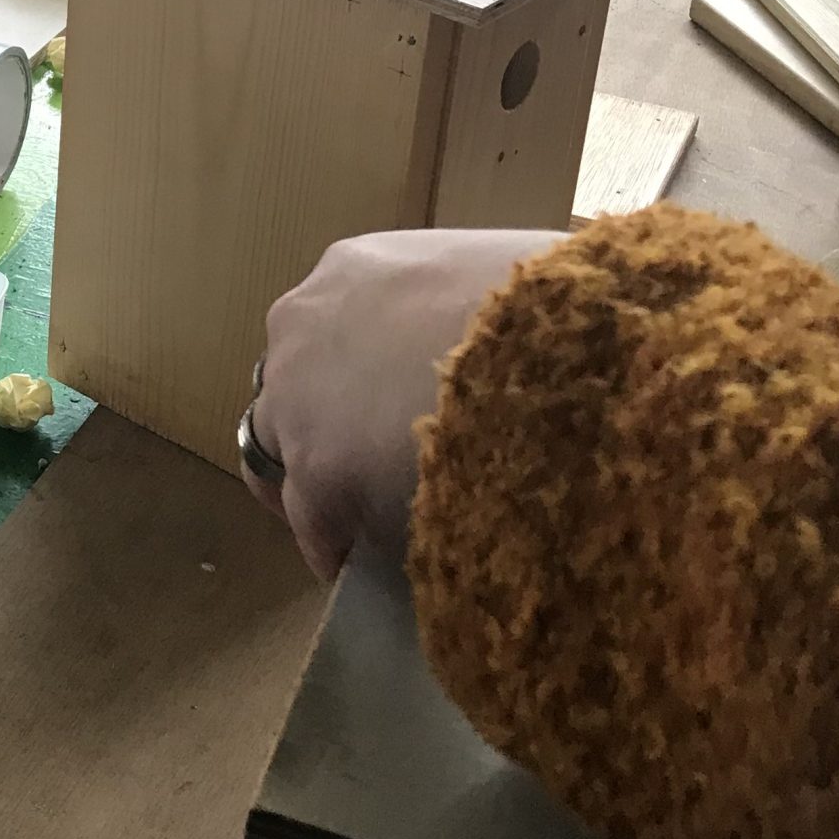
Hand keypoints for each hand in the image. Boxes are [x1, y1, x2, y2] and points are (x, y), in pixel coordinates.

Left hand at [250, 228, 562, 579]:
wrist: (561, 351)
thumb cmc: (557, 299)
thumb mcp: (505, 270)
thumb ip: (471, 295)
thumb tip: (505, 326)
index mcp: (354, 269)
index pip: (332, 325)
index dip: (359, 369)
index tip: (390, 399)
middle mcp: (304, 324)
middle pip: (290, 383)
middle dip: (322, 421)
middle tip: (372, 461)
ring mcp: (296, 400)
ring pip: (277, 450)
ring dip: (313, 484)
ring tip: (362, 522)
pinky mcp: (315, 474)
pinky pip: (312, 523)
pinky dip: (338, 544)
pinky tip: (371, 570)